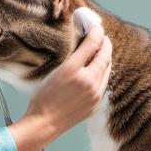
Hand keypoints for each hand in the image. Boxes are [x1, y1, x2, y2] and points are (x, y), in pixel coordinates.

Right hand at [27, 21, 111, 135]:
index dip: (96, 33)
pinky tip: (99, 69)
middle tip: (103, 37)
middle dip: (105, 45)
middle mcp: (88, 81)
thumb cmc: (44, 97)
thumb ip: (73, 57)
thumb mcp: (56, 71)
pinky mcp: (96, 104)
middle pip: (104, 57)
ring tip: (102, 51)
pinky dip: (103, 73)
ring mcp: (94, 94)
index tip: (97, 27)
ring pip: (107, 70)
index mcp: (74, 70)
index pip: (92, 45)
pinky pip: (104, 84)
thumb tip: (86, 44)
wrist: (44, 123)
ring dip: (106, 58)